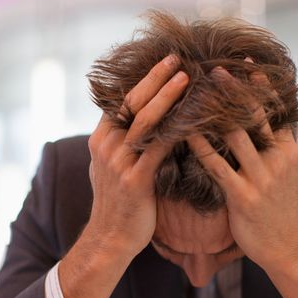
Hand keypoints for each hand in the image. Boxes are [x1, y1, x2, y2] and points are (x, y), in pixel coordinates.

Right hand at [83, 54, 188, 260]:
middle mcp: (107, 146)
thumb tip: (135, 121)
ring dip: (167, 97)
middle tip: (178, 59)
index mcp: (101, 139)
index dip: (145, 79)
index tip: (166, 61)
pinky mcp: (136, 180)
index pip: (122, 99)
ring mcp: (119, 163)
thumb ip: (120, 142)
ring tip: (187, 78)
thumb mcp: (110, 166)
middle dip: (156, 78)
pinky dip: (178, 130)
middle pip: (132, 102)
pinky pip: (159, 148)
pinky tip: (196, 119)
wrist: (111, 238)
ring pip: (145, 121)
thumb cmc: (119, 202)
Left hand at [187, 67, 297, 297]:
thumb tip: (289, 118)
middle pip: (255, 116)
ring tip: (196, 93)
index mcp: (288, 150)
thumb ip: (289, 144)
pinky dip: (200, 147)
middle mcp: (277, 159)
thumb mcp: (294, 172)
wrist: (285, 246)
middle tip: (215, 68)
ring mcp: (261, 177)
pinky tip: (185, 133)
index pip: (275, 109)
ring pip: (235, 136)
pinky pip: (217, 166)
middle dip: (235, 90)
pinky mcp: (242, 196)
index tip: (245, 61)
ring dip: (214, 113)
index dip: (260, 85)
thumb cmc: (283, 208)